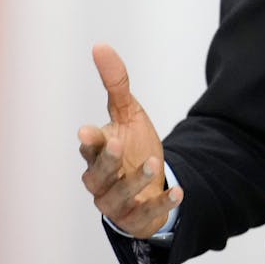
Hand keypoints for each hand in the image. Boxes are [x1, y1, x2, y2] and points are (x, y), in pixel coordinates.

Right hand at [78, 43, 181, 237]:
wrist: (149, 183)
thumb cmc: (130, 145)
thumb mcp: (128, 112)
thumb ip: (115, 83)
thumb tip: (100, 45)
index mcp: (96, 154)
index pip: (88, 148)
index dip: (89, 141)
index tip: (86, 131)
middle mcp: (101, 180)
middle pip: (98, 174)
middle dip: (106, 160)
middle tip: (116, 144)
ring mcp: (117, 202)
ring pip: (119, 196)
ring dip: (135, 180)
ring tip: (153, 162)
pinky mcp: (136, 218)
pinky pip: (146, 214)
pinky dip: (161, 204)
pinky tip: (178, 191)